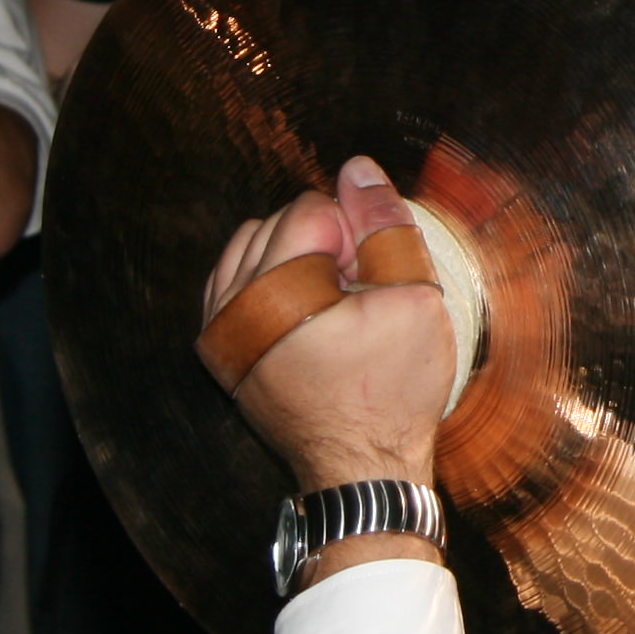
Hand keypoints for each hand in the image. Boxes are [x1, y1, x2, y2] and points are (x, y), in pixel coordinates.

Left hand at [203, 155, 453, 483]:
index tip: (371, 282)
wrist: (362, 466)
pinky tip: (308, 308)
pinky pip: (233, 279)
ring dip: (295, 256)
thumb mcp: (416, 298)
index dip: (355, 235)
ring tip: (333, 302)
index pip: (311, 208)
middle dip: (324, 243)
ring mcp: (218, 330)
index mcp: (275, 295)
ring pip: (251, 244)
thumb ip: (385, 224)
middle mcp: (231, 309)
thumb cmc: (394, 391)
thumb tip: (356, 167)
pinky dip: (270, 278)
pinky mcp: (219, 348)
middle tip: (358, 294)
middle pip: (276, 220)